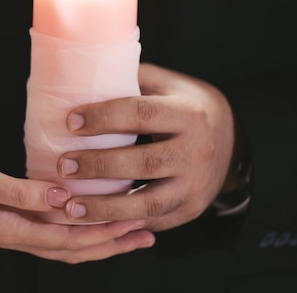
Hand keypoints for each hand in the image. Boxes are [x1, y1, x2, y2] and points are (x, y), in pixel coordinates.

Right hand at [0, 150, 154, 263]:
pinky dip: (77, 230)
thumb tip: (62, 198)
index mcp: (12, 229)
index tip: (135, 223)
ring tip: (129, 231)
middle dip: (112, 242)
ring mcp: (14, 229)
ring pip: (66, 244)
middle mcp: (17, 235)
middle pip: (74, 249)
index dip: (104, 234)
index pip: (68, 239)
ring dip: (99, 239)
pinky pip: (52, 231)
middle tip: (147, 233)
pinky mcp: (11, 218)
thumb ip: (20, 192)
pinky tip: (89, 218)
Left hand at [57, 62, 235, 231]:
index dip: (104, 117)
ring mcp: (195, 185)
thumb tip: (85, 73)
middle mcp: (196, 151)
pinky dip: (121, 223)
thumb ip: (134, 80)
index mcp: (188, 113)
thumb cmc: (190, 107)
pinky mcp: (190, 209)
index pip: (142, 114)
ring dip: (105, 208)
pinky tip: (94, 221)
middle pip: (143, 162)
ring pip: (148, 203)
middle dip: (99, 166)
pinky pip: (153, 221)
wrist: (234, 141)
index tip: (71, 121)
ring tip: (70, 207)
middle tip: (63, 165)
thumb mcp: (170, 85)